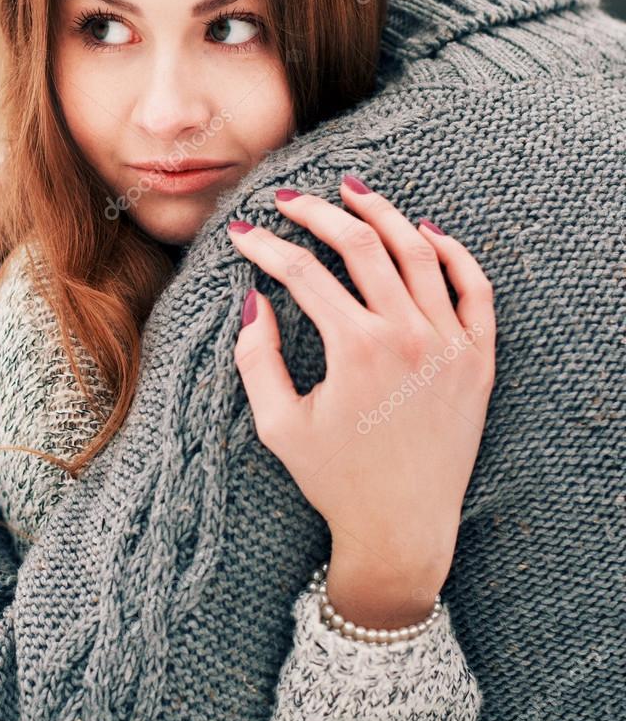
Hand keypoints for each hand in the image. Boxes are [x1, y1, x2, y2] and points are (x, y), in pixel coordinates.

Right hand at [227, 175, 495, 623]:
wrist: (402, 529)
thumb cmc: (335, 479)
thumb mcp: (278, 424)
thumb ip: (256, 358)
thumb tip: (252, 301)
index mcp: (357, 350)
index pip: (304, 273)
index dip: (266, 247)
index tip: (243, 234)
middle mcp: (409, 337)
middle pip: (361, 246)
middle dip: (317, 214)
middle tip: (289, 199)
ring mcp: (451, 345)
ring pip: (419, 253)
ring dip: (383, 214)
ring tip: (352, 191)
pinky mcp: (478, 359)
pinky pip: (476, 288)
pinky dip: (454, 252)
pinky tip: (425, 230)